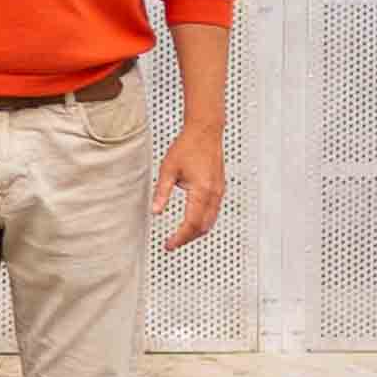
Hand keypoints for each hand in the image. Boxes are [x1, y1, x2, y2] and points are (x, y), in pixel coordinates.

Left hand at [155, 121, 226, 251]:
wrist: (205, 131)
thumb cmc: (188, 146)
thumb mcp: (168, 169)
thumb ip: (162, 192)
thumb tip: (156, 211)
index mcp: (201, 191)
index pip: (191, 223)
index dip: (180, 237)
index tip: (169, 245)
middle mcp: (214, 194)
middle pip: (203, 227)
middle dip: (188, 238)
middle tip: (173, 243)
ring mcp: (219, 191)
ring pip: (210, 221)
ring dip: (196, 231)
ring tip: (180, 236)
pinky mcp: (220, 188)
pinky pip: (214, 212)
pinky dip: (203, 221)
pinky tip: (193, 221)